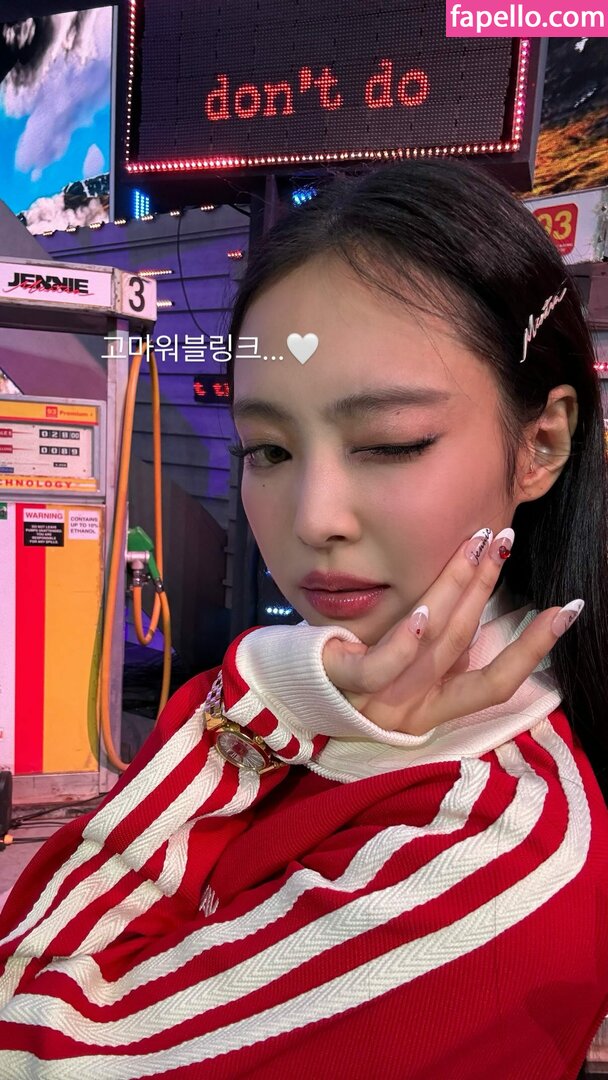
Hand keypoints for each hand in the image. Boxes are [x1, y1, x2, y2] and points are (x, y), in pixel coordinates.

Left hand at [321, 527, 582, 735]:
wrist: (286, 698)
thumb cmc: (350, 679)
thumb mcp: (402, 672)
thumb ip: (439, 653)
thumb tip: (478, 606)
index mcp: (432, 706)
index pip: (496, 683)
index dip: (533, 649)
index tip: (568, 608)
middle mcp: (414, 707)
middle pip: (464, 645)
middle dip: (489, 589)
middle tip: (507, 538)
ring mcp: (379, 698)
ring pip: (432, 645)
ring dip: (459, 590)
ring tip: (480, 544)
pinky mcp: (345, 684)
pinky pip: (380, 666)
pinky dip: (405, 640)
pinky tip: (424, 608)